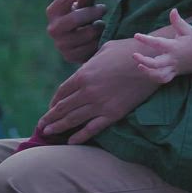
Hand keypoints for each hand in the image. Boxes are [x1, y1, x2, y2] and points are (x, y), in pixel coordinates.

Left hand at [38, 37, 158, 143]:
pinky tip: (71, 141)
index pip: (61, 92)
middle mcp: (87, 92)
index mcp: (82, 75)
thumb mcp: (103, 51)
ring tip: (49, 133)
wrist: (150, 62)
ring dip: (59, 127)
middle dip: (50, 117)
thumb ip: (90, 64)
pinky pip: (92, 129)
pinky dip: (80, 136)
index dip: (54, 101)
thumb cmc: (127, 51)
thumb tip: (85, 70)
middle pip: (63, 108)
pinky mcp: (113, 114)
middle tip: (41, 126)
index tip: (50, 107)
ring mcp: (99, 104)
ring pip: (73, 120)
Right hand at [46, 0, 106, 63]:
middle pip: (74, 18)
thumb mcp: (81, 6)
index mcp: (53, 12)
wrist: (76, 42)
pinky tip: (98, 38)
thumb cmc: (80, 17)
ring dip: (98, 28)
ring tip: (100, 25)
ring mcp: (61, 44)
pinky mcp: (70, 57)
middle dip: (92, 12)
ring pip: (87, 34)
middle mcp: (53, 29)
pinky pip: (91, 48)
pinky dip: (98, 41)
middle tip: (103, 8)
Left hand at [133, 8, 191, 82]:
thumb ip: (178, 21)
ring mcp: (174, 67)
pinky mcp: (175, 73)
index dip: (146, 39)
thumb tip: (173, 10)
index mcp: (174, 47)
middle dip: (144, 61)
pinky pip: (164, 79)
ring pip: (160, 74)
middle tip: (134, 55)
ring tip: (139, 66)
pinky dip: (155, 78)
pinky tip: (147, 72)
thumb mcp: (188, 29)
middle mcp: (173, 59)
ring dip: (148, 72)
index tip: (136, 35)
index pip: (157, 43)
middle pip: (156, 64)